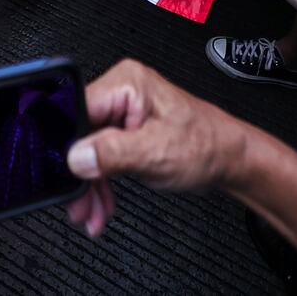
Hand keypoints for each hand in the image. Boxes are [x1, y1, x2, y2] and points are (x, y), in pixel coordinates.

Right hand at [66, 59, 249, 236]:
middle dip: (80, 175)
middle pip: (80, 135)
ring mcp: (123, 114)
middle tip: (79, 205)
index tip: (67, 177)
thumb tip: (75, 156)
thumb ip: (112, 152)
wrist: (230, 160)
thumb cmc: (206, 146)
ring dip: (89, 186)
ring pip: (88, 151)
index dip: (67, 147)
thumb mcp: (156, 151)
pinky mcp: (126, 133)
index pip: (77, 110)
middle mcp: (121, 93)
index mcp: (125, 83)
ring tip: (92, 213)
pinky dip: (100, 183)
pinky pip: (101, 157)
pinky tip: (102, 204)